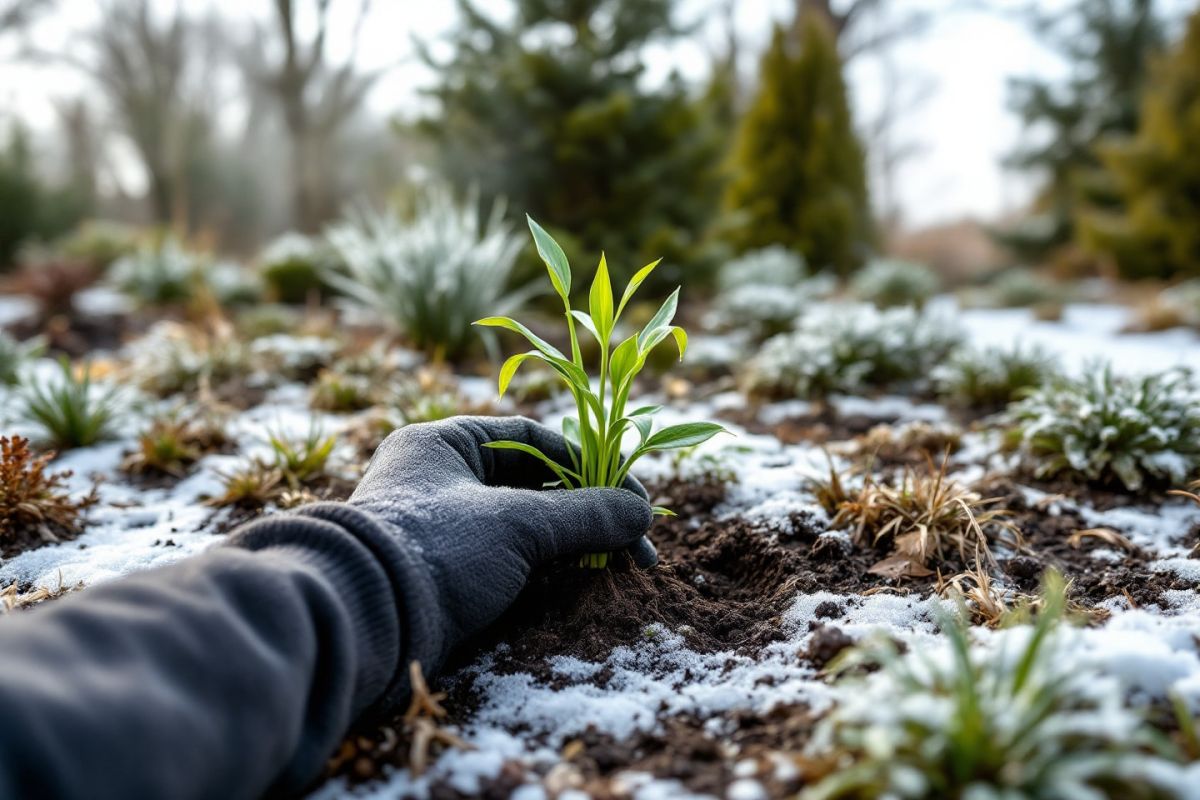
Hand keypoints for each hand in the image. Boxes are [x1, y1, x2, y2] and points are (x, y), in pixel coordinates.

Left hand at [345, 416, 653, 650]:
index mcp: (444, 443)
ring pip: (526, 523)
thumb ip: (585, 514)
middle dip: (590, 509)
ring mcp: (443, 527)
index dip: (590, 462)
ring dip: (575, 540)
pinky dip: (551, 565)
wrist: (366, 625)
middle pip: (535, 483)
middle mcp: (441, 477)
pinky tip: (586, 579)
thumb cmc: (436, 550)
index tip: (631, 494)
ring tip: (621, 564)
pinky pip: (512, 557)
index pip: (533, 438)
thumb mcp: (518, 523)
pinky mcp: (447, 572)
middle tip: (637, 540)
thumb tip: (642, 513)